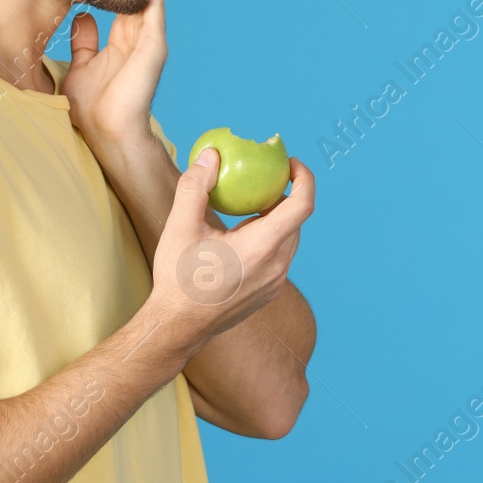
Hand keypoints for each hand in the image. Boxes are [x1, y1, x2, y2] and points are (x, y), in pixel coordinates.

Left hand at [63, 0, 168, 147]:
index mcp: (120, 43)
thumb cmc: (91, 107)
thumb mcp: (80, 66)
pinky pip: (155, 10)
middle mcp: (137, 39)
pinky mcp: (154, 46)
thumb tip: (82, 16)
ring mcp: (148, 42)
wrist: (106, 131)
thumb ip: (83, 41)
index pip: (123, 5)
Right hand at [146, 148, 315, 354]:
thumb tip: (210, 154)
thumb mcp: (181, 226)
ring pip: (288, 240)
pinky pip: (279, 258)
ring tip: (248, 207)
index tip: (291, 163)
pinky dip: (269, 240)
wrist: (178, 327)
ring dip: (276, 219)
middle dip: (285, 196)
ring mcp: (275, 283)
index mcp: (263, 246)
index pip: (302, 204)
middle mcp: (277, 266)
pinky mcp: (268, 294)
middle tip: (262, 180)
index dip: (304, 178)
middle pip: (295, 220)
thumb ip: (196, 185)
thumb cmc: (179, 278)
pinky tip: (241, 238)